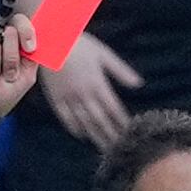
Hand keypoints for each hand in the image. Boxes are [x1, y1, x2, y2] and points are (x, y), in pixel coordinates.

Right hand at [36, 29, 140, 149]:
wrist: (52, 41)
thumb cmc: (80, 45)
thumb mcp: (104, 54)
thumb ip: (121, 71)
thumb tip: (139, 84)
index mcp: (97, 83)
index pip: (113, 108)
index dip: (122, 122)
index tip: (131, 133)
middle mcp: (83, 94)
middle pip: (100, 120)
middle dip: (111, 135)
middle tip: (120, 148)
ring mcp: (68, 98)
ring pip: (84, 122)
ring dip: (96, 136)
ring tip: (104, 148)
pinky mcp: (56, 99)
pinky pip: (65, 118)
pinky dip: (74, 128)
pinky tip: (82, 136)